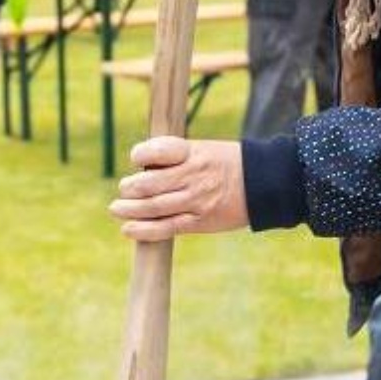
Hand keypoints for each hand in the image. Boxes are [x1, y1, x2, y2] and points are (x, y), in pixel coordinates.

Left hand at [108, 136, 248, 241]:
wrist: (263, 184)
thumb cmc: (227, 164)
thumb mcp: (203, 149)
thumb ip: (174, 157)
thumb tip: (141, 169)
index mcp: (192, 152)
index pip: (158, 151)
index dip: (141, 155)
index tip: (136, 159)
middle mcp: (192, 175)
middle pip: (149, 184)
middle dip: (129, 188)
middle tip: (124, 190)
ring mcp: (196, 200)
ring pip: (153, 207)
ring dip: (129, 209)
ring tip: (117, 209)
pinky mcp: (199, 222)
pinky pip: (166, 228)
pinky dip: (144, 230)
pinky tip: (128, 229)